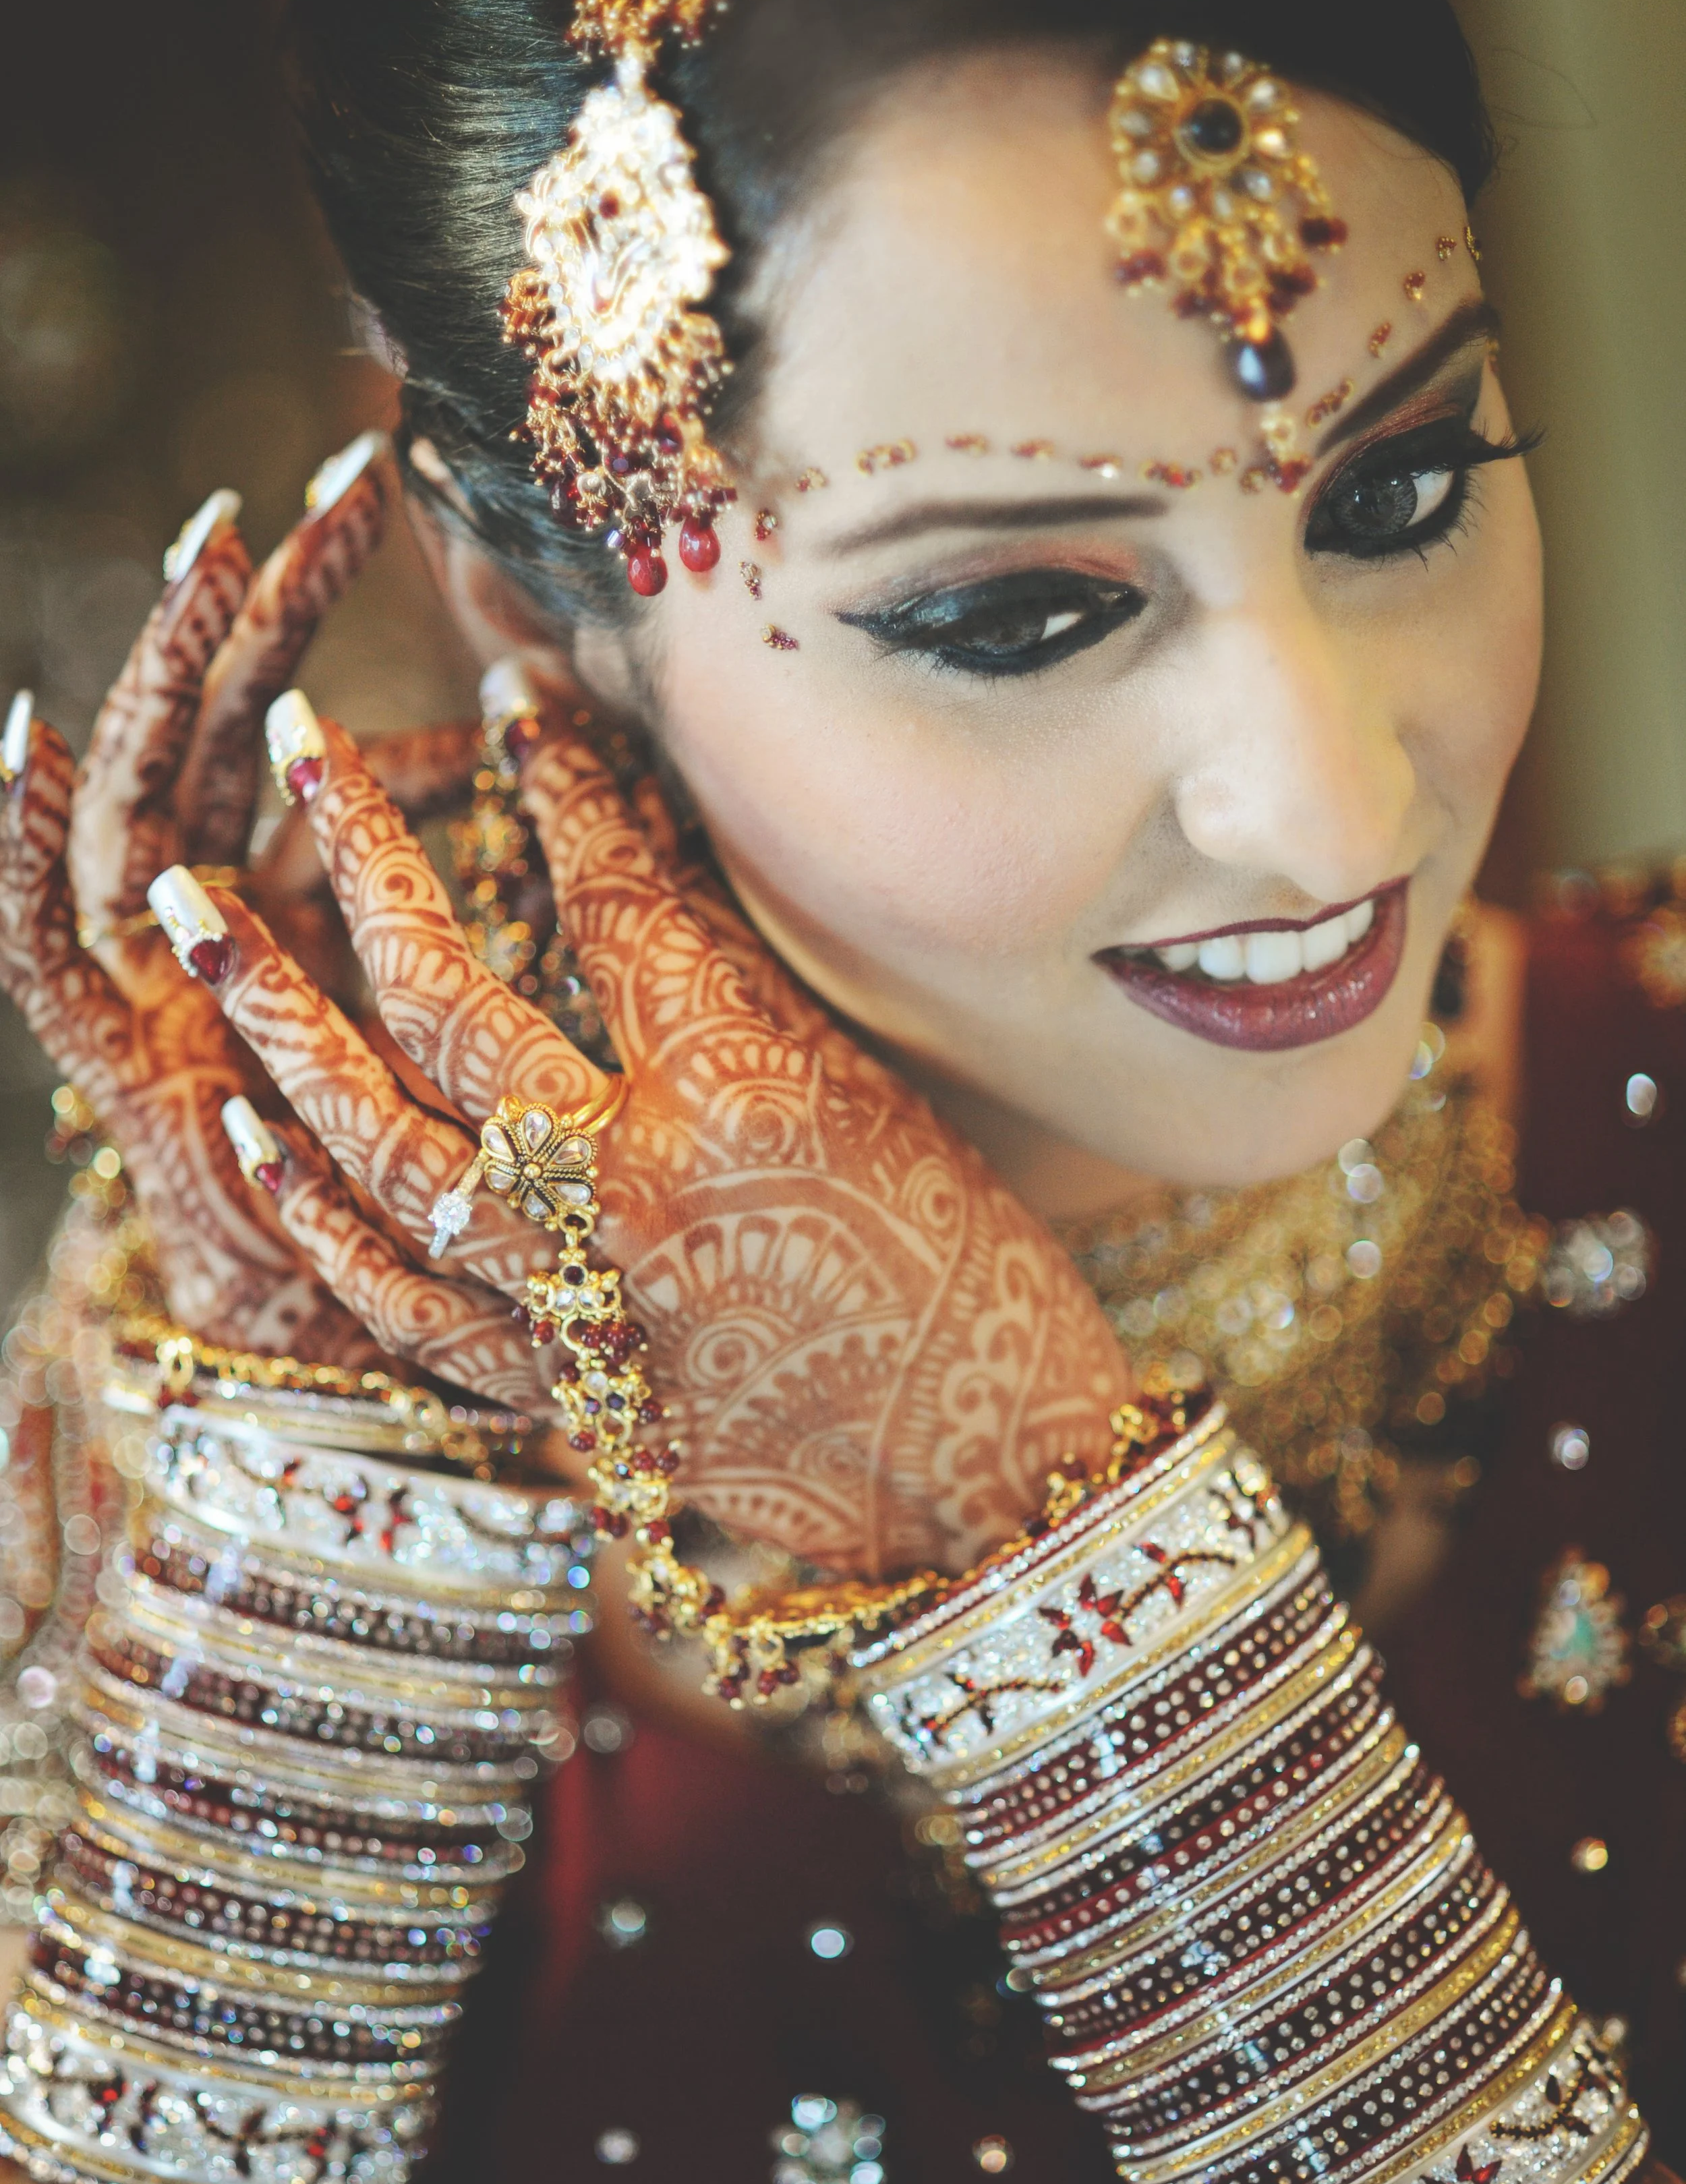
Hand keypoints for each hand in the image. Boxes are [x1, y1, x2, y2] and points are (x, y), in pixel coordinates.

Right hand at [0, 456, 391, 1356]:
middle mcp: (198, 907)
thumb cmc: (398, 1157)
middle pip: (221, 726)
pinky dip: (24, 842)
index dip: (323, 602)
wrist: (309, 1311)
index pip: (295, 710)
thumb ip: (469, 886)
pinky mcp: (98, 1044)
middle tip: (327, 482)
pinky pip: (40, 935)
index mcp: (279, 884)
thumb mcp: (448, 999)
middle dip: (266, 601)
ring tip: (208, 552)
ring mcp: (137, 967)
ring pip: (143, 792)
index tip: (380, 483)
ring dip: (171, 671)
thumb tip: (544, 763)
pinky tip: (30, 741)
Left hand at [169, 698, 1129, 1576]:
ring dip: (281, 1026)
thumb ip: (731, 991)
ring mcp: (580, 1307)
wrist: (993, 1486)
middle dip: (363, 861)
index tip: (516, 696)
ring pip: (382, 1149)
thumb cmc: (975, 1282)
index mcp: (745, 1100)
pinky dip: (322, 1220)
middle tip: (296, 749)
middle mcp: (636, 1196)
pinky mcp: (559, 1398)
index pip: (617, 903)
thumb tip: (626, 859)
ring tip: (211, 924)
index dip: (563, 785)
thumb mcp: (872, 1098)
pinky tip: (264, 1136)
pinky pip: (398, 1304)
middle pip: (453, 1006)